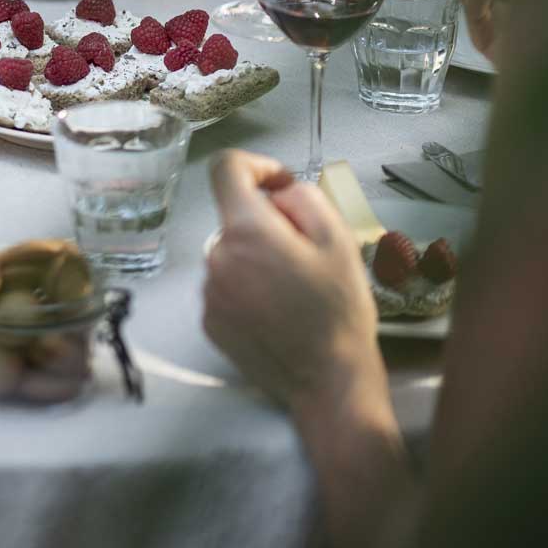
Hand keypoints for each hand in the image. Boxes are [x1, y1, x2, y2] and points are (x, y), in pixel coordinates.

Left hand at [202, 151, 381, 413]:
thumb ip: (304, 199)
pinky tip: (278, 311)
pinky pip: (225, 286)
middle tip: (305, 252)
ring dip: (256, 258)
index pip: (225, 169)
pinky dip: (247, 287)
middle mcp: (215, 257)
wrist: (328, 381)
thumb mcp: (339, 241)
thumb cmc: (339, 309)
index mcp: (246, 231)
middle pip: (234, 219)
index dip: (255, 165)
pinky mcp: (208, 320)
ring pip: (230, 254)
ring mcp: (208, 292)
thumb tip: (278, 194)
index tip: (279, 185)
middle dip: (266, 224)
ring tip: (294, 289)